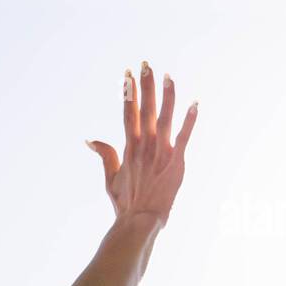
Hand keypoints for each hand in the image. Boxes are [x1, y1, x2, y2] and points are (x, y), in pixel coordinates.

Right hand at [87, 61, 195, 224]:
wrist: (139, 221)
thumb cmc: (126, 203)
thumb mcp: (110, 179)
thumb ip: (105, 155)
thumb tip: (90, 139)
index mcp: (129, 147)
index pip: (128, 113)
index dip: (128, 93)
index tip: (127, 75)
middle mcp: (144, 146)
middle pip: (144, 110)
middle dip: (145, 86)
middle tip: (145, 64)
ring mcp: (160, 153)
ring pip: (164, 118)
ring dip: (167, 96)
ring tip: (168, 76)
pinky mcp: (176, 161)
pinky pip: (184, 137)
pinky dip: (189, 120)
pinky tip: (194, 104)